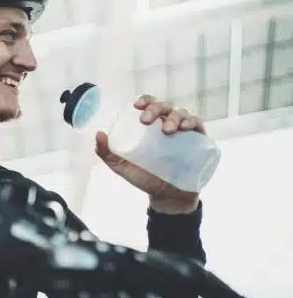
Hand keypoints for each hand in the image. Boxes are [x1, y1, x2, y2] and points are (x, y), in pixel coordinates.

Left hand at [94, 94, 204, 213]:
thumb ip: (107, 153)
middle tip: (145, 121)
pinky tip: (186, 127)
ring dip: (174, 117)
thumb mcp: (122, 167)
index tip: (136, 106)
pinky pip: (198, 124)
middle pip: (164, 106)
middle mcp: (167, 124)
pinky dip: (192, 121)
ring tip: (167, 131)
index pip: (149, 105)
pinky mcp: (199, 141)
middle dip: (155, 108)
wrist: (166, 197)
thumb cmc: (144, 178)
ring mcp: (184, 132)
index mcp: (151, 126)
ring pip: (181, 113)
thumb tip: (99, 134)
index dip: (145, 100)